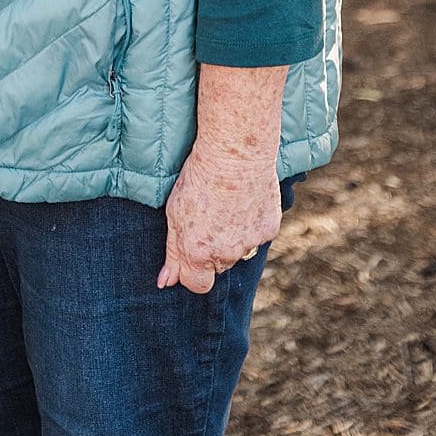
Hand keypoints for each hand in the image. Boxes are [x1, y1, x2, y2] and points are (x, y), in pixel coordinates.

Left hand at [157, 142, 280, 294]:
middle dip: (214, 251)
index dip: (193, 271)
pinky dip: (253, 224)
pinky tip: (246, 200)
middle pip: (218, 266)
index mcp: (197, 253)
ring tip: (229, 205)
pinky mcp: (269, 229)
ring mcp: (249, 243)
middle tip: (211, 218)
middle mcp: (225, 254)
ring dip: (234, 237)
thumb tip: (166, 283)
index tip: (193, 251)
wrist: (235, 151)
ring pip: (240, 251)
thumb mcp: (175, 214)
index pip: (197, 285)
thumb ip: (173, 253)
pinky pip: (258, 235)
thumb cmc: (199, 177)